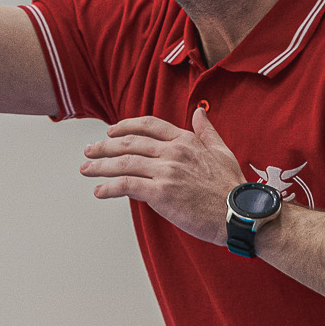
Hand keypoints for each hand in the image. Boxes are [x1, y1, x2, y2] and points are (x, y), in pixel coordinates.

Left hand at [80, 107, 249, 245]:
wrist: (239, 213)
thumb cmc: (232, 187)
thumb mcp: (222, 150)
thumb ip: (206, 131)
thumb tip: (198, 112)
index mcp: (186, 140)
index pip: (148, 125)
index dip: (126, 126)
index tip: (110, 131)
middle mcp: (173, 152)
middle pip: (130, 143)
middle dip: (104, 147)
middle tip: (89, 151)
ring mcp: (166, 172)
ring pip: (124, 163)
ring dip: (100, 166)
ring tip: (86, 169)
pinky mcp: (161, 194)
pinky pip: (127, 186)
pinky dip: (109, 188)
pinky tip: (99, 191)